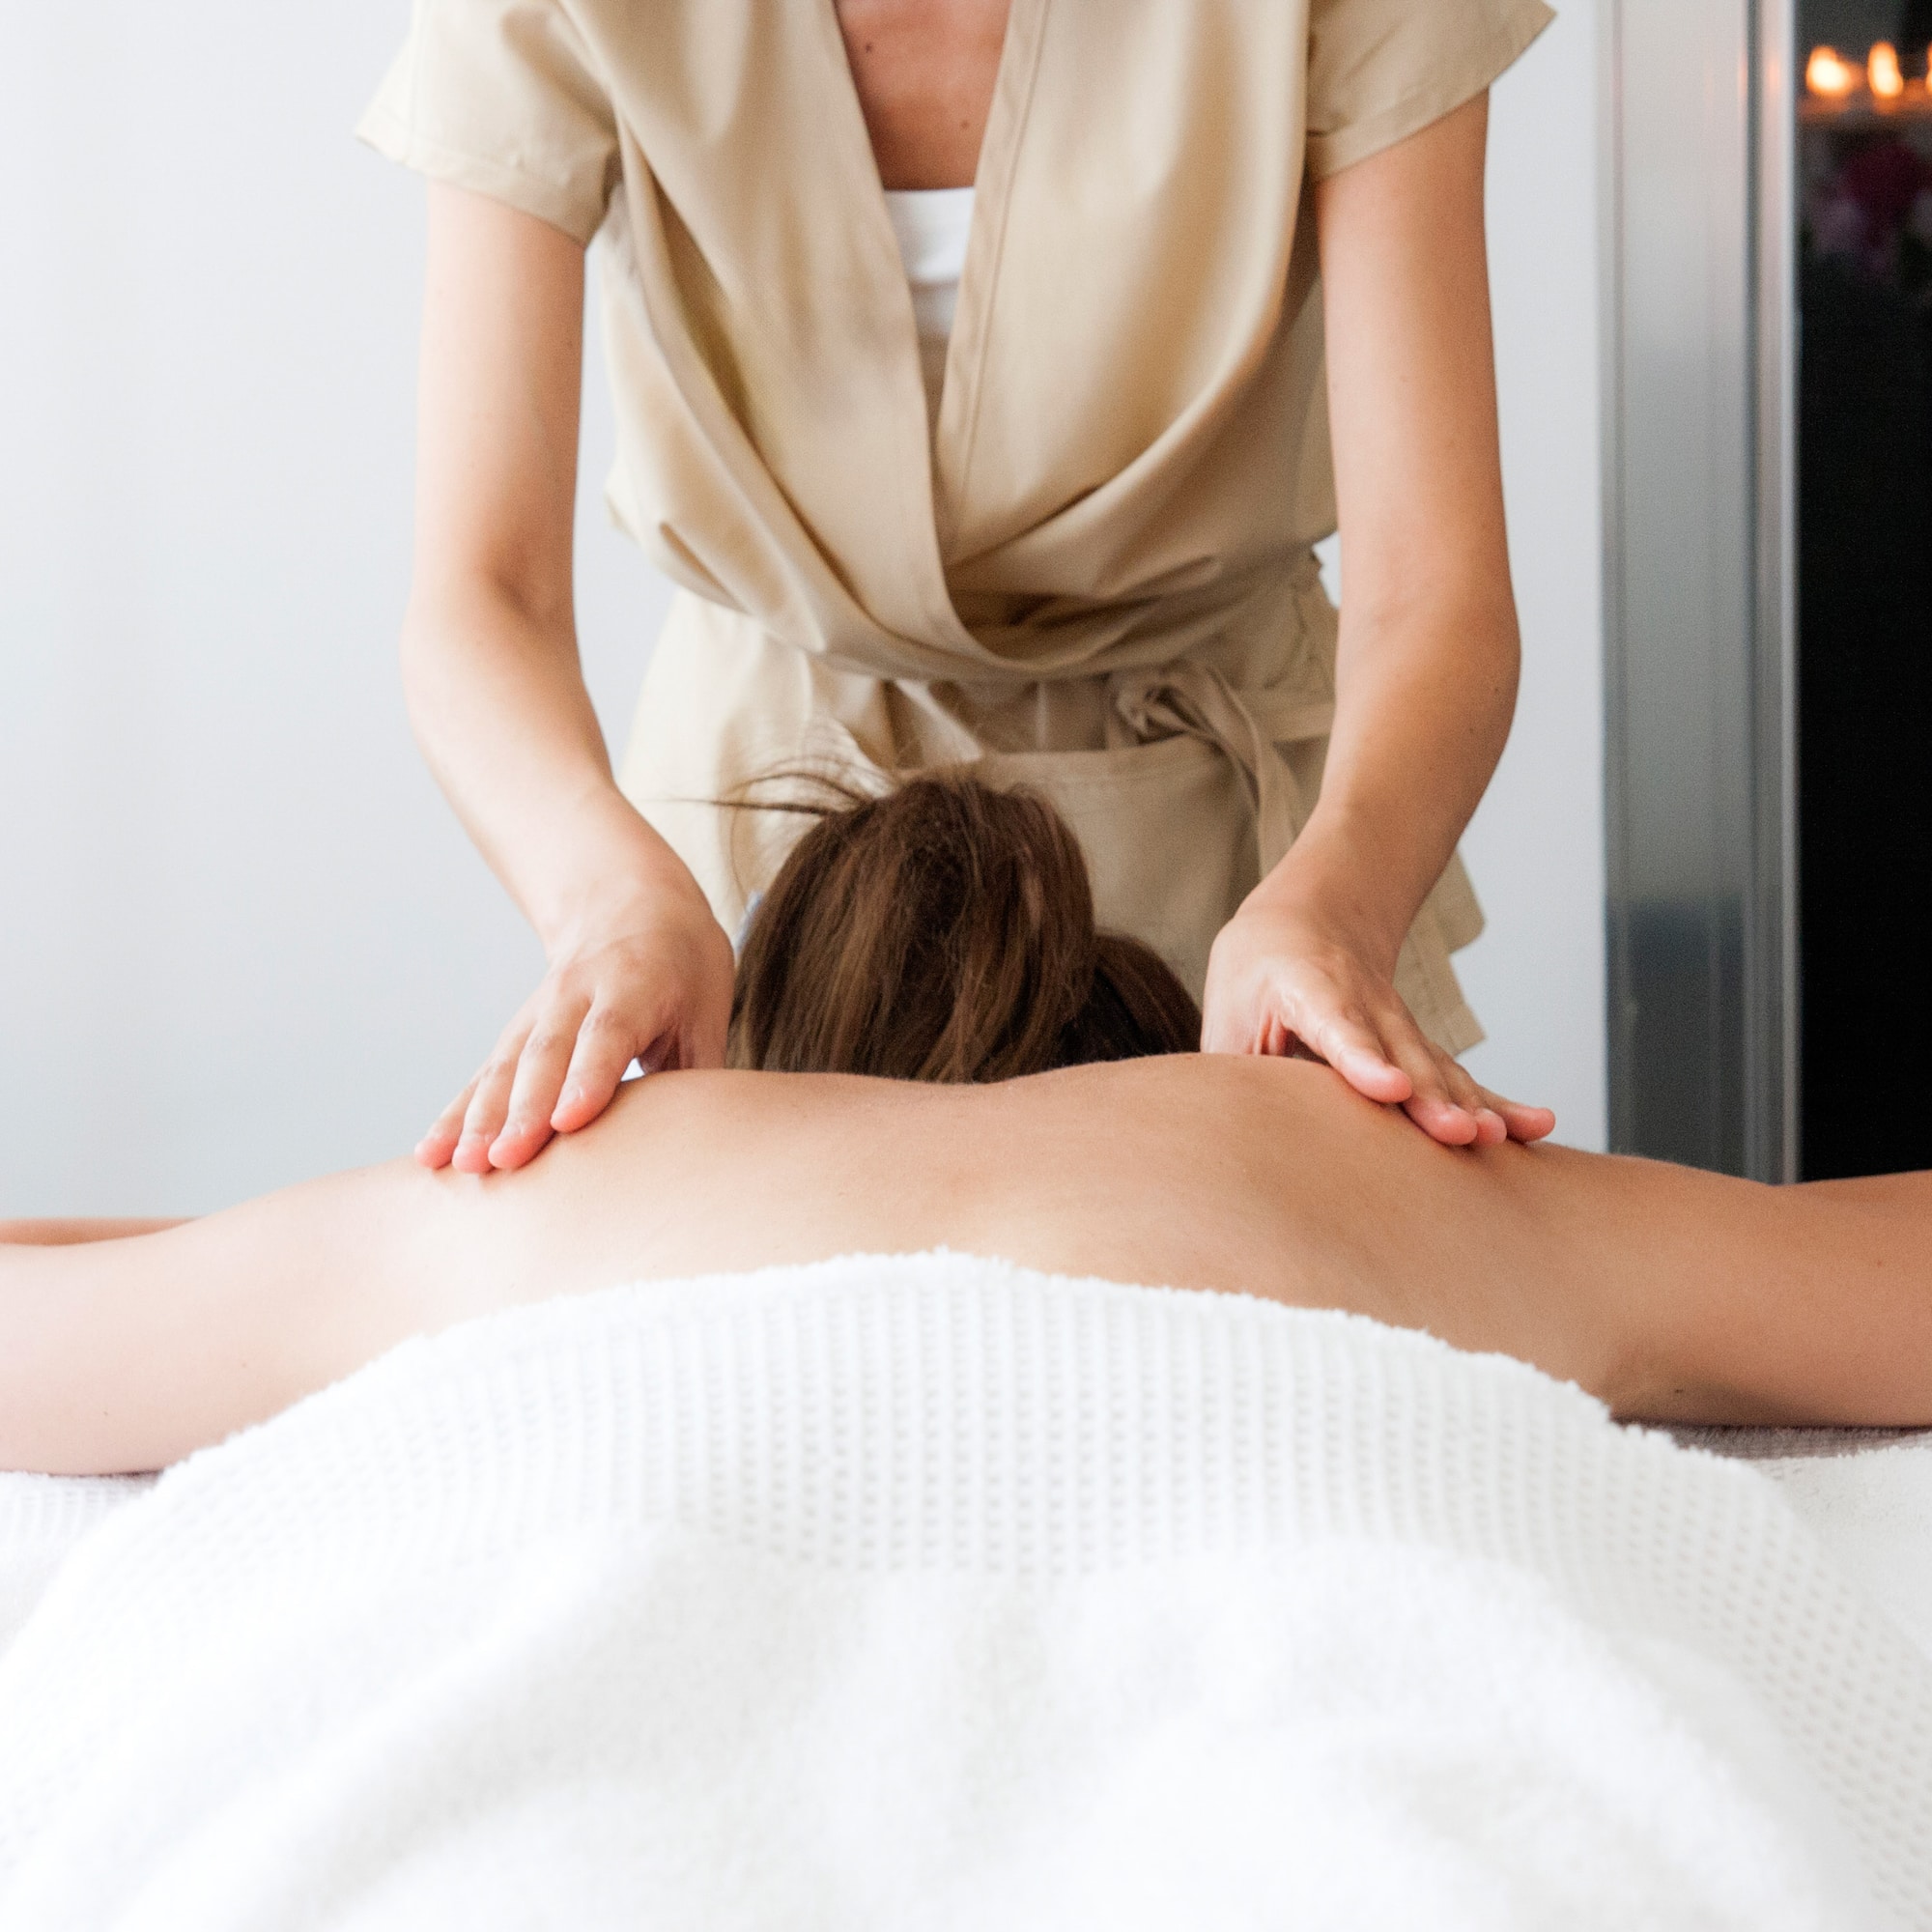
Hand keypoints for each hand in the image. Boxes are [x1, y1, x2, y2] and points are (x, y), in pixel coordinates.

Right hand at [418, 874, 734, 1173]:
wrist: (629, 901)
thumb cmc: (683, 966)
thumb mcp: (707, 1005)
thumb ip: (699, 1071)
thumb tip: (704, 1143)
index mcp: (633, 984)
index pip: (606, 1035)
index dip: (587, 1078)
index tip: (568, 1122)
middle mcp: (576, 994)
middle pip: (544, 1056)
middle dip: (521, 1111)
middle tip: (503, 1160)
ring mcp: (538, 1011)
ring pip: (505, 1066)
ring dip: (478, 1119)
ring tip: (460, 1166)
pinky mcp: (516, 1033)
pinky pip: (483, 1076)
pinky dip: (455, 1115)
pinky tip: (431, 1155)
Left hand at [1202, 887, 1554, 1147]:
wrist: (1314, 915)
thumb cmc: (1257, 973)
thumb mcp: (1229, 1014)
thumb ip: (1236, 1076)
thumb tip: (1230, 1143)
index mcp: (1308, 989)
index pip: (1337, 1025)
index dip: (1362, 1058)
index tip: (1388, 1087)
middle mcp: (1364, 1004)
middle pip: (1402, 1054)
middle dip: (1431, 1096)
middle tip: (1458, 1133)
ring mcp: (1399, 1025)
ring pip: (1436, 1067)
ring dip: (1467, 1104)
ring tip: (1495, 1138)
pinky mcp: (1419, 1048)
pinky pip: (1457, 1078)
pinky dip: (1496, 1104)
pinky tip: (1534, 1127)